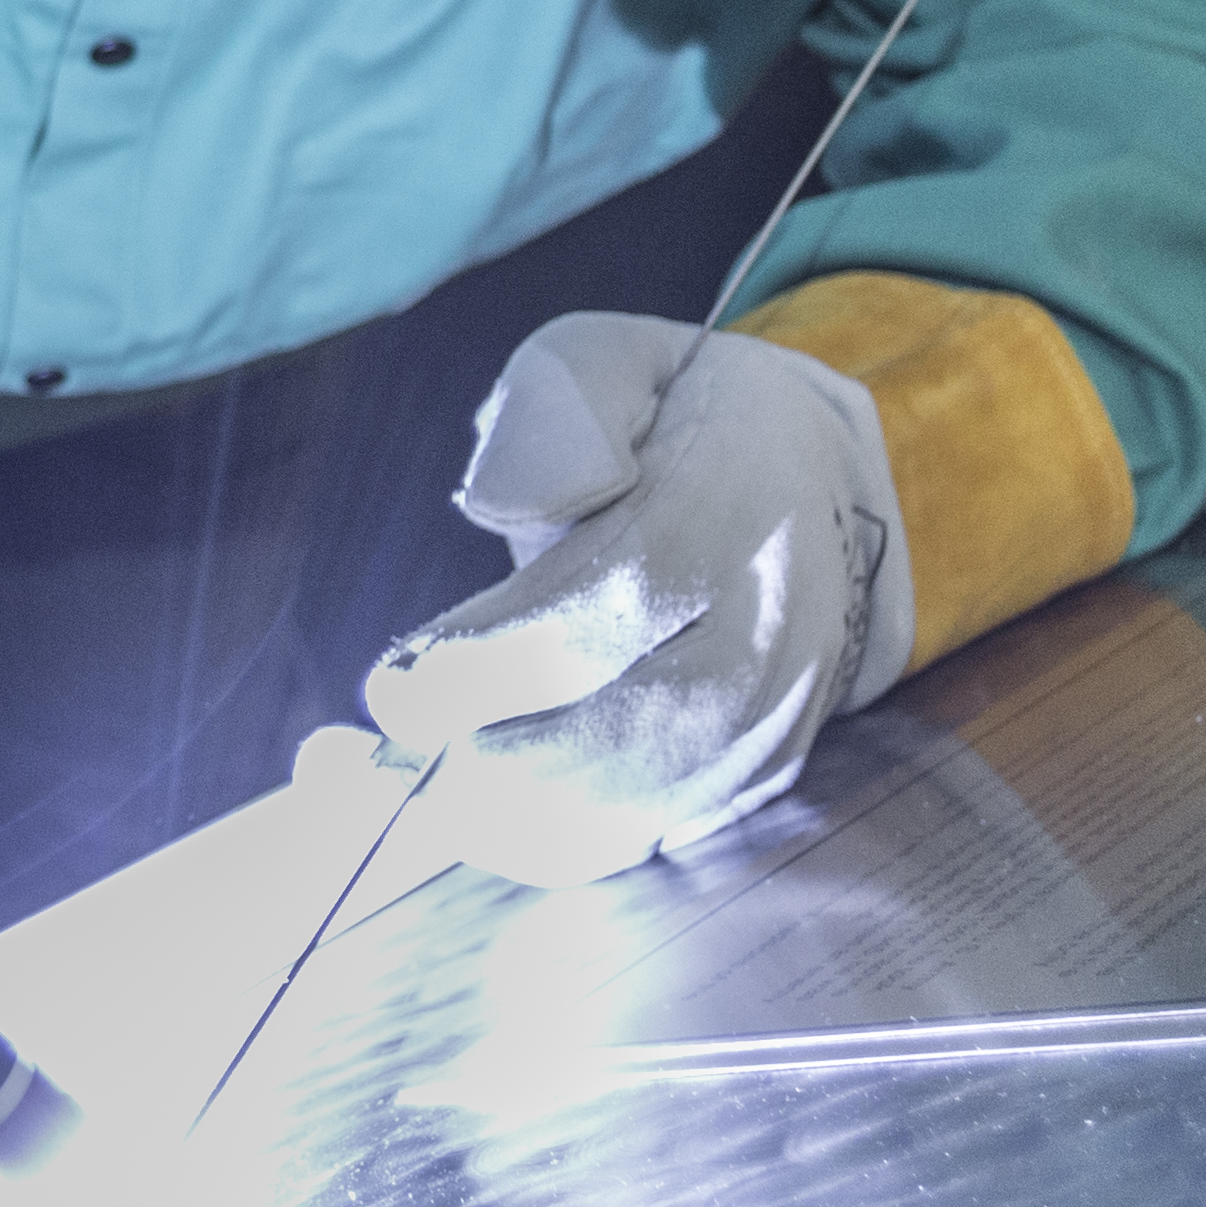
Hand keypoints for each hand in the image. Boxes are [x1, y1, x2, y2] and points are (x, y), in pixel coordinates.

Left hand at [352, 312, 906, 884]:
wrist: (813, 481)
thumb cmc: (671, 419)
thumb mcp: (602, 361)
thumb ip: (550, 410)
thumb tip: (498, 508)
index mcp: (731, 508)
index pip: (613, 602)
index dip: (493, 660)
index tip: (395, 685)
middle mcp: (772, 624)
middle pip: (645, 734)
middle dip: (502, 768)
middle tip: (392, 765)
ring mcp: (781, 711)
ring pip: (653, 808)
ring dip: (518, 825)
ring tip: (410, 799)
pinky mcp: (764, 771)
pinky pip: (660, 836)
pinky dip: (560, 845)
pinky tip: (475, 821)